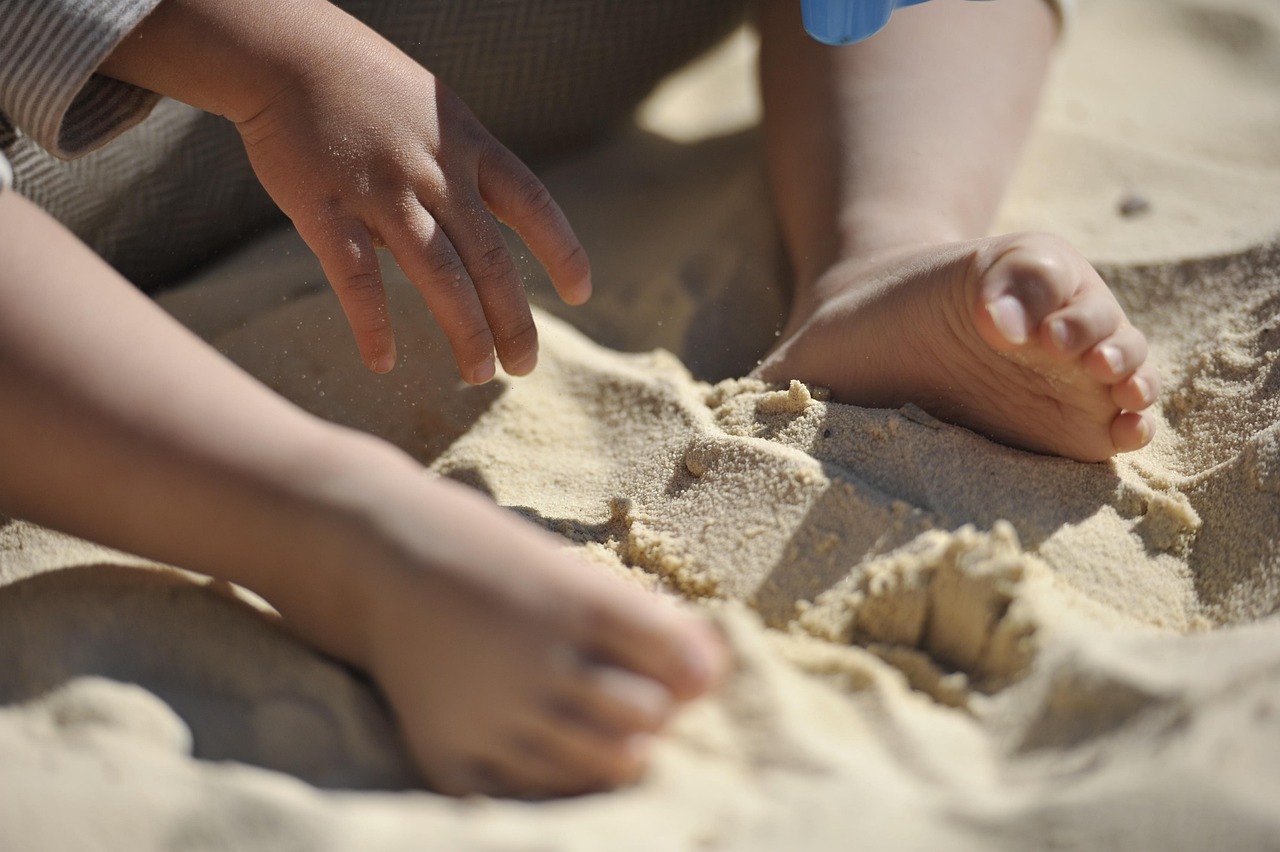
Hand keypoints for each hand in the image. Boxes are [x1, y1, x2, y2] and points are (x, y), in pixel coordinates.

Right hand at [233, 16, 589, 380]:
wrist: (283, 50)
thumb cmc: (362, 84)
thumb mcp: (434, 111)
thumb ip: (459, 168)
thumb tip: (472, 235)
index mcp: (468, 145)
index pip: (533, 205)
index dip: (563, 252)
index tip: (580, 293)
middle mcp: (435, 172)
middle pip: (490, 260)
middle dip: (513, 321)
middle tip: (524, 367)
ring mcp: (382, 192)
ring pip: (439, 277)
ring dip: (465, 332)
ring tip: (479, 375)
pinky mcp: (326, 209)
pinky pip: (358, 280)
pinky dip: (372, 326)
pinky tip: (383, 363)